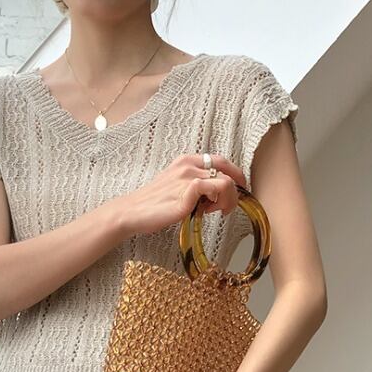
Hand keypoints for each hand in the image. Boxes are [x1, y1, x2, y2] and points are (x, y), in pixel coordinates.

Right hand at [113, 153, 246, 236]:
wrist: (133, 212)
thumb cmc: (154, 203)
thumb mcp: (178, 187)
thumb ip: (196, 186)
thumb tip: (216, 196)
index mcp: (187, 160)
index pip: (221, 160)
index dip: (235, 175)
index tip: (238, 190)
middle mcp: (189, 165)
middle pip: (227, 169)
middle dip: (237, 188)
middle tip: (234, 203)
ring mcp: (187, 177)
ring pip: (226, 181)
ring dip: (229, 199)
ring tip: (218, 211)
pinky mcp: (187, 192)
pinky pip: (215, 188)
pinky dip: (220, 202)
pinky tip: (209, 211)